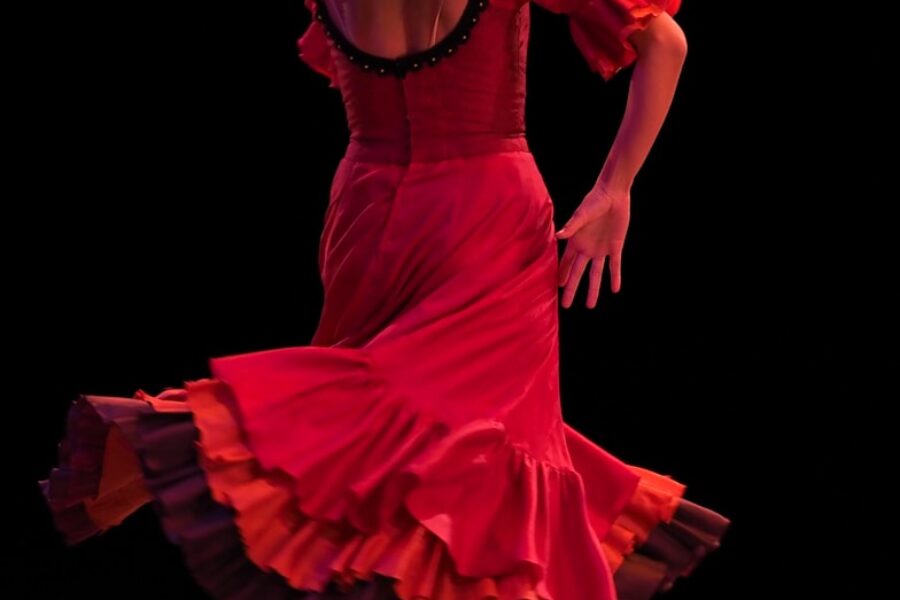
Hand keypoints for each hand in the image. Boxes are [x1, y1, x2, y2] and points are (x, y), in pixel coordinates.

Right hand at [555, 184, 630, 308]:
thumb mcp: (582, 214)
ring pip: (595, 274)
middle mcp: (586, 248)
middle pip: (578, 273)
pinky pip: (615, 265)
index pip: (566, 263)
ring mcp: (601, 249)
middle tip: (566, 305)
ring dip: (593, 289)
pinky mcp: (615, 246)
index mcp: (576, 242)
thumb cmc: (594, 201)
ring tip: (590, 305)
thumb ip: (572, 227)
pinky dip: (615, 277)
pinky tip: (615, 289)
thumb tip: (558, 236)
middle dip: (571, 289)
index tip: (555, 289)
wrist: (613, 193)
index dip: (561, 275)